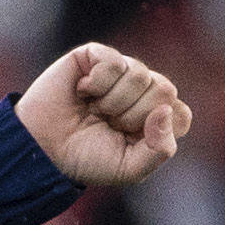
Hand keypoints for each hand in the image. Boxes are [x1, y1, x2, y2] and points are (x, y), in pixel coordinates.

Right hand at [14, 43, 191, 187]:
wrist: (43, 148)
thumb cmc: (85, 159)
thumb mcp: (129, 169)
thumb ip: (159, 150)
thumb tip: (165, 110)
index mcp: (155, 119)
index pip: (181, 114)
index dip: (159, 129)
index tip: (131, 140)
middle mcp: (142, 91)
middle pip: (165, 90)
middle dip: (134, 116)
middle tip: (109, 124)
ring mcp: (121, 72)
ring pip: (141, 75)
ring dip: (113, 102)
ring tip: (94, 110)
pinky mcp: (97, 55)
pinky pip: (115, 63)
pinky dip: (97, 84)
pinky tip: (82, 92)